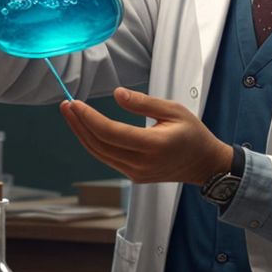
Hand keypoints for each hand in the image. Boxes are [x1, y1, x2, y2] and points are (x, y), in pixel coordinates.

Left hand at [58, 88, 231, 184]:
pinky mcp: (134, 176)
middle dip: (79, 124)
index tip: (75, 103)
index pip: (111, 133)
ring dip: (82, 134)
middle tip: (66, 105)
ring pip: (99, 154)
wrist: (204, 164)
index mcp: (154, 145)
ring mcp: (136, 173)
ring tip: (71, 114)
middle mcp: (142, 163)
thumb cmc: (193, 134)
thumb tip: (117, 94)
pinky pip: (107, 159)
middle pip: (99, 144)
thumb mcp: (173, 110)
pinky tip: (86, 128)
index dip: (89, 118)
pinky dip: (94, 143)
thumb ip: (143, 103)